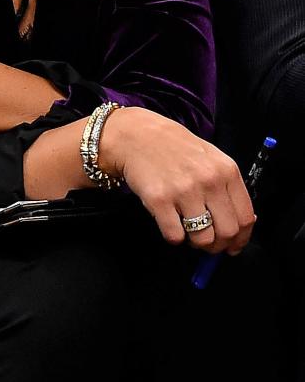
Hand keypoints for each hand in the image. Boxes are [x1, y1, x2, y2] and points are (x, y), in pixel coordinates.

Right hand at [98, 107, 255, 253]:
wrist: (136, 136)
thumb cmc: (173, 147)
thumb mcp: (210, 158)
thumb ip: (227, 187)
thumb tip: (241, 221)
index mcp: (226, 171)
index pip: (245, 217)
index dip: (241, 238)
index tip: (233, 245)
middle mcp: (209, 181)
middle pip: (227, 232)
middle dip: (219, 245)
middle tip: (209, 244)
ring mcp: (183, 191)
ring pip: (202, 238)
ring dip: (196, 243)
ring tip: (188, 234)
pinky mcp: (159, 199)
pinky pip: (174, 235)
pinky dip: (174, 237)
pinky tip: (170, 225)